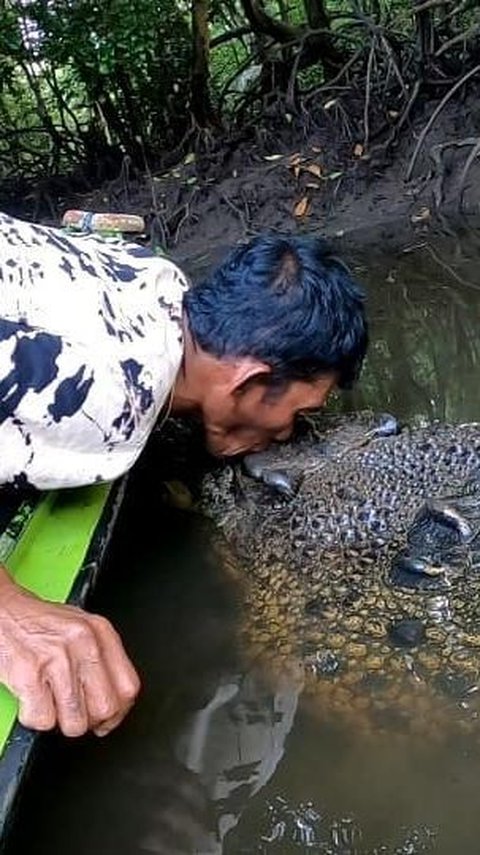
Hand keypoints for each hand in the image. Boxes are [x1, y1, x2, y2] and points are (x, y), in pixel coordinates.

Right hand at [0, 565, 139, 736]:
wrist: (1, 611)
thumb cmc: (37, 622)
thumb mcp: (80, 628)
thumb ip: (101, 658)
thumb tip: (115, 699)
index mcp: (100, 631)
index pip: (128, 687)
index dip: (118, 711)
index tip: (108, 717)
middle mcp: (83, 642)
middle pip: (105, 708)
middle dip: (90, 721)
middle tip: (76, 712)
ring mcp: (57, 658)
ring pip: (75, 722)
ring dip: (60, 721)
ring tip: (51, 702)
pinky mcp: (29, 674)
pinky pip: (43, 720)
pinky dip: (35, 716)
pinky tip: (32, 698)